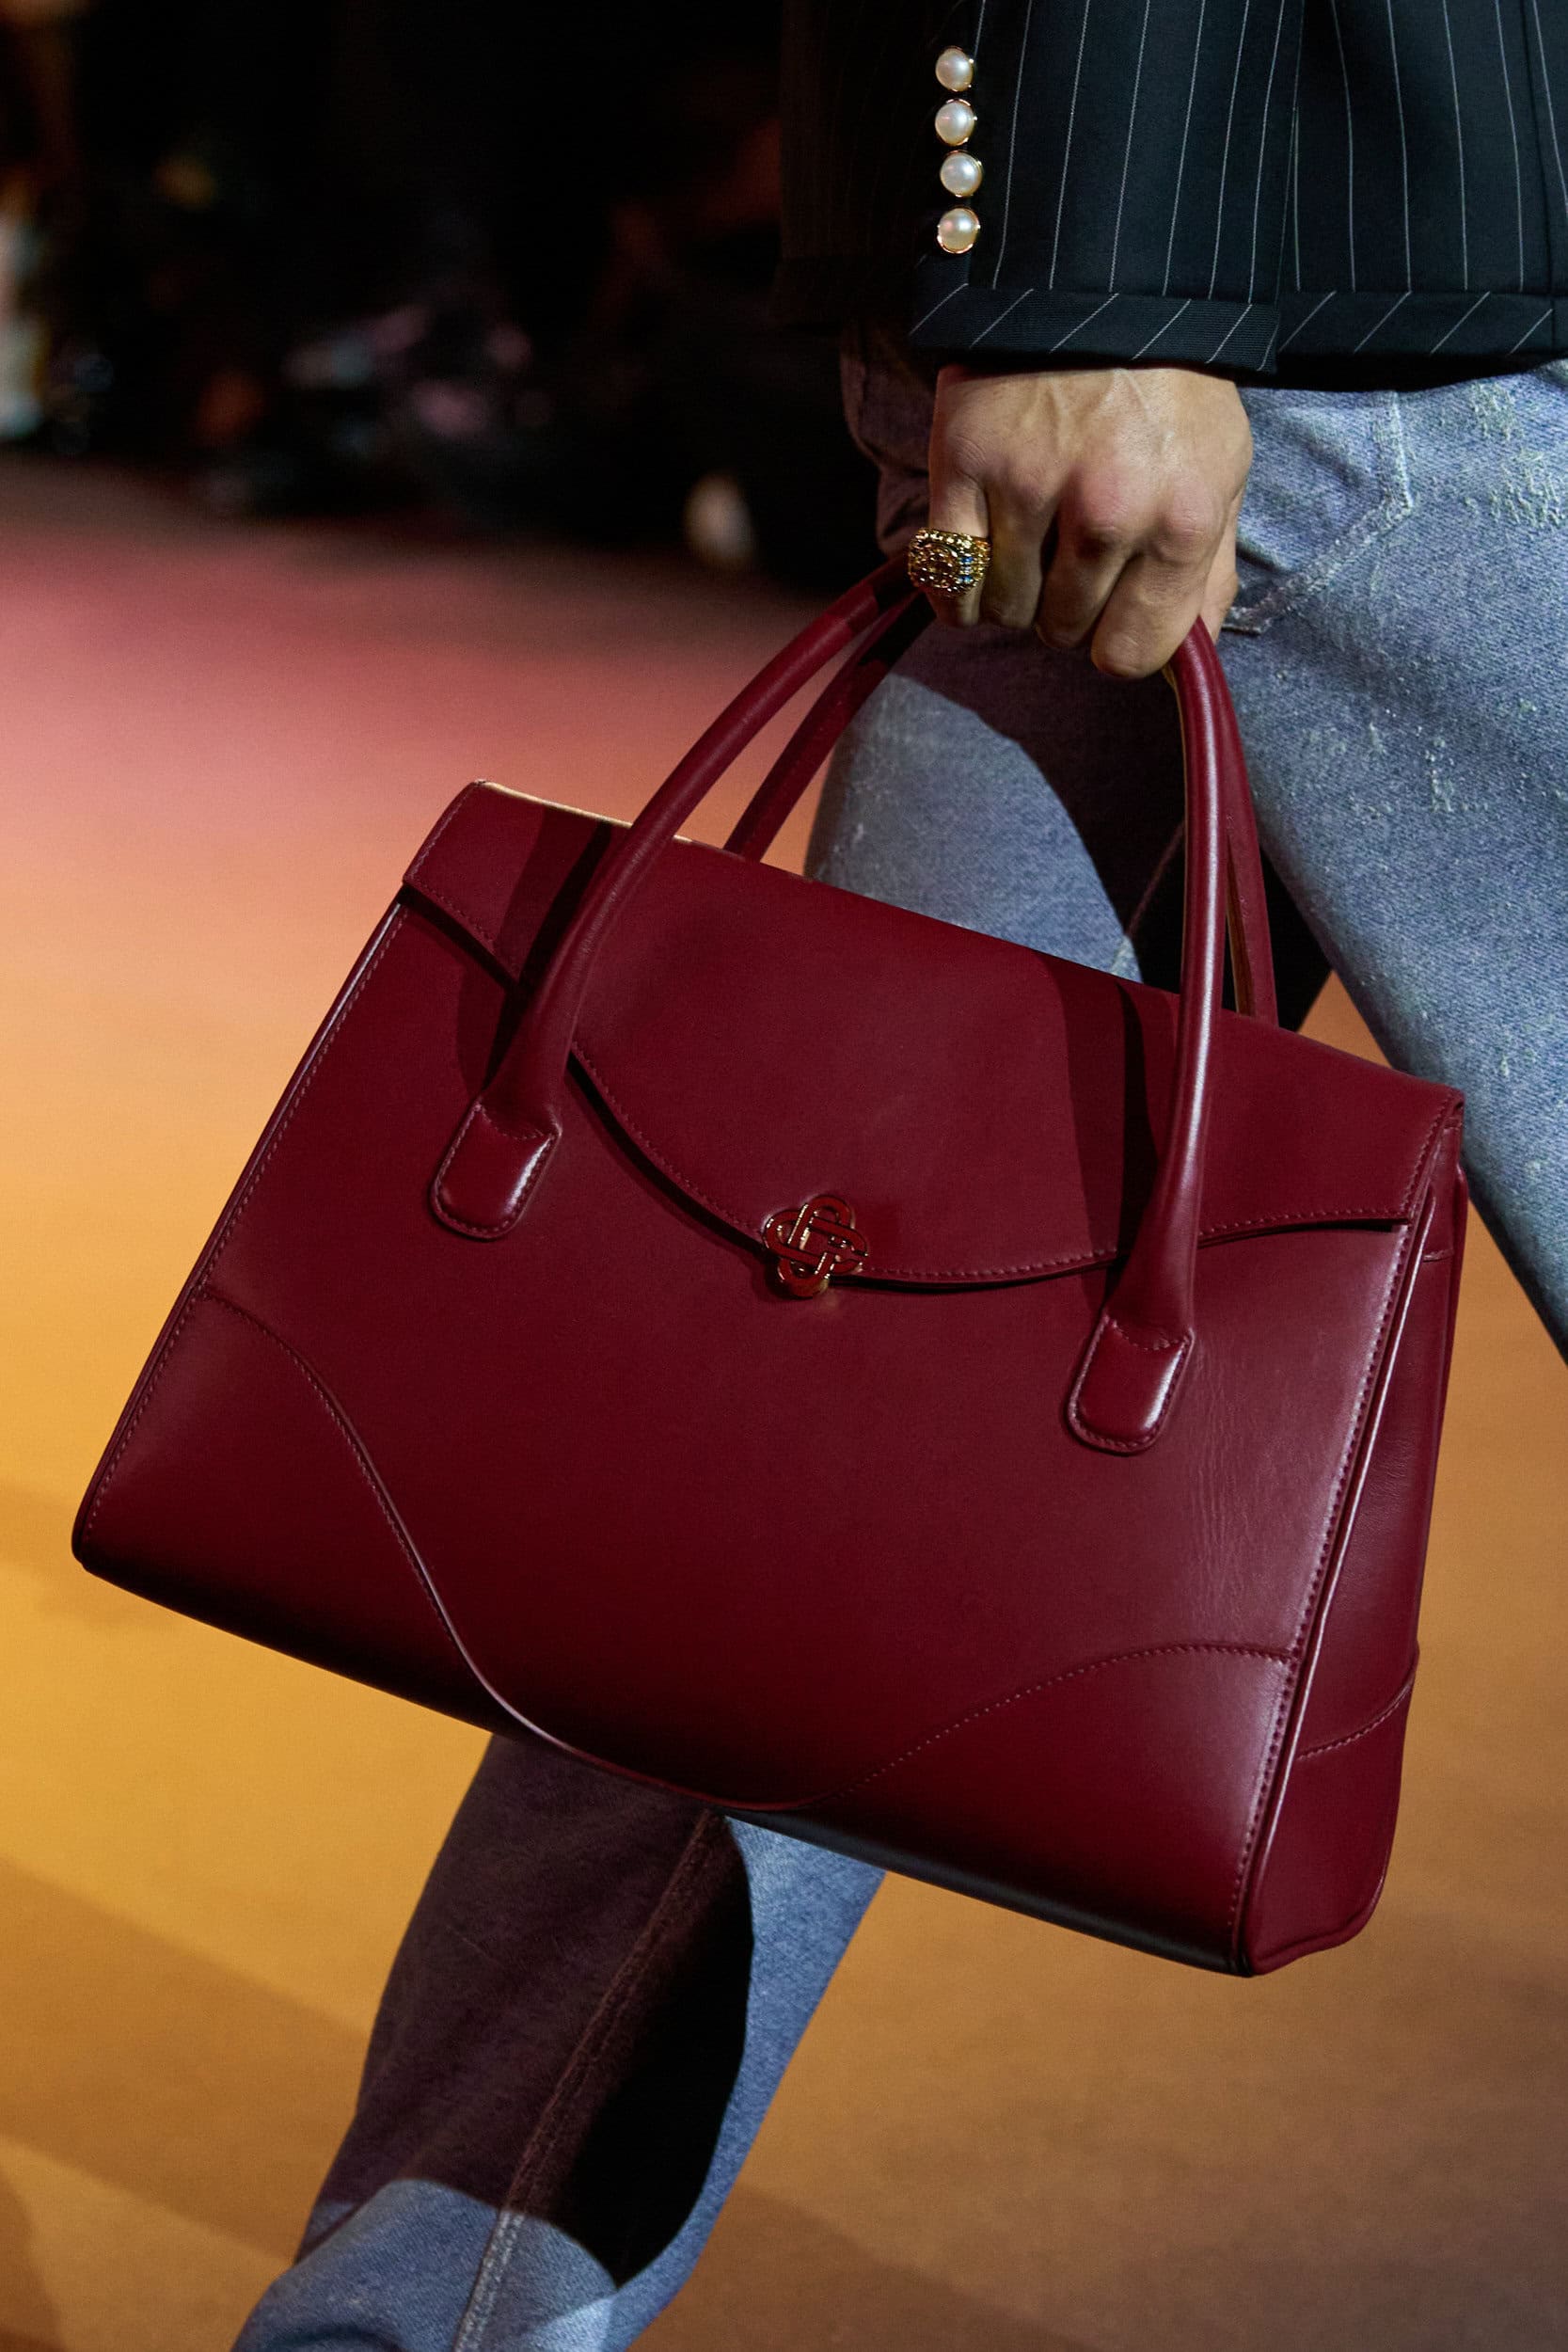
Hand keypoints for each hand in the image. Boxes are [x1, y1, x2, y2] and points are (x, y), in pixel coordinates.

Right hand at [923, 363, 1252, 677]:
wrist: (1101, 277)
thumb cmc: (1170, 387)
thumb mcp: (1221, 472)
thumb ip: (1208, 571)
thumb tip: (1190, 658)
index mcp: (1181, 521)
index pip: (1131, 654)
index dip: (1117, 641)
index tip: (1111, 612)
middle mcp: (1107, 512)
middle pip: (1062, 632)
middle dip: (1065, 608)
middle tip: (1070, 557)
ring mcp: (1030, 487)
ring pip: (1003, 610)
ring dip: (1011, 593)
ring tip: (1030, 544)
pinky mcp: (965, 462)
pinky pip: (946, 575)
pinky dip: (954, 586)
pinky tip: (977, 562)